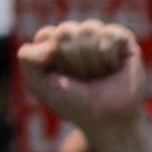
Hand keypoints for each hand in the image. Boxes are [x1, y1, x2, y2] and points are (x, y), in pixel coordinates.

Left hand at [19, 20, 150, 134]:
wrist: (109, 121)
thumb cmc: (76, 104)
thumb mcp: (40, 85)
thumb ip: (27, 59)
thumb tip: (50, 43)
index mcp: (56, 43)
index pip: (47, 35)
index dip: (53, 59)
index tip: (62, 79)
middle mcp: (77, 36)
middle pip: (66, 31)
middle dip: (73, 61)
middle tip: (84, 80)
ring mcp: (100, 36)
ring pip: (88, 30)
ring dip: (91, 62)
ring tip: (99, 76)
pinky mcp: (123, 39)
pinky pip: (109, 34)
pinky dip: (109, 56)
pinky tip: (113, 68)